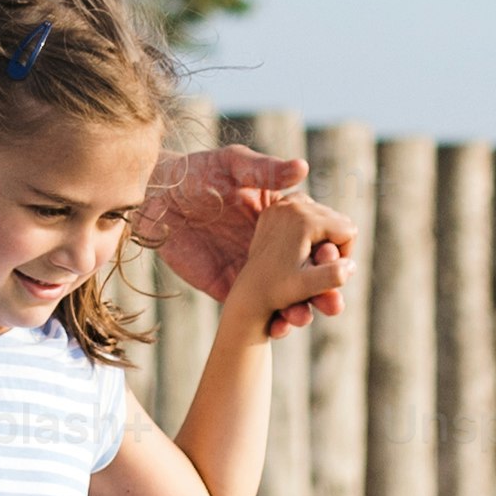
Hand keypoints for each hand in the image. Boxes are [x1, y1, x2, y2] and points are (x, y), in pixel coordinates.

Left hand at [147, 143, 350, 328]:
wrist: (156, 196)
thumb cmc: (198, 171)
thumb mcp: (234, 165)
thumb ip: (266, 169)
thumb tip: (302, 167)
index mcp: (284, 217)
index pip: (318, 239)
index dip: (331, 252)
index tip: (339, 262)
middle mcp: (275, 245)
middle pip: (308, 274)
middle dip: (323, 292)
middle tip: (334, 306)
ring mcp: (253, 268)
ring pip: (286, 297)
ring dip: (298, 312)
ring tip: (301, 320)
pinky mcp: (229, 286)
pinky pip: (255, 310)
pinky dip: (270, 323)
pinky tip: (278, 330)